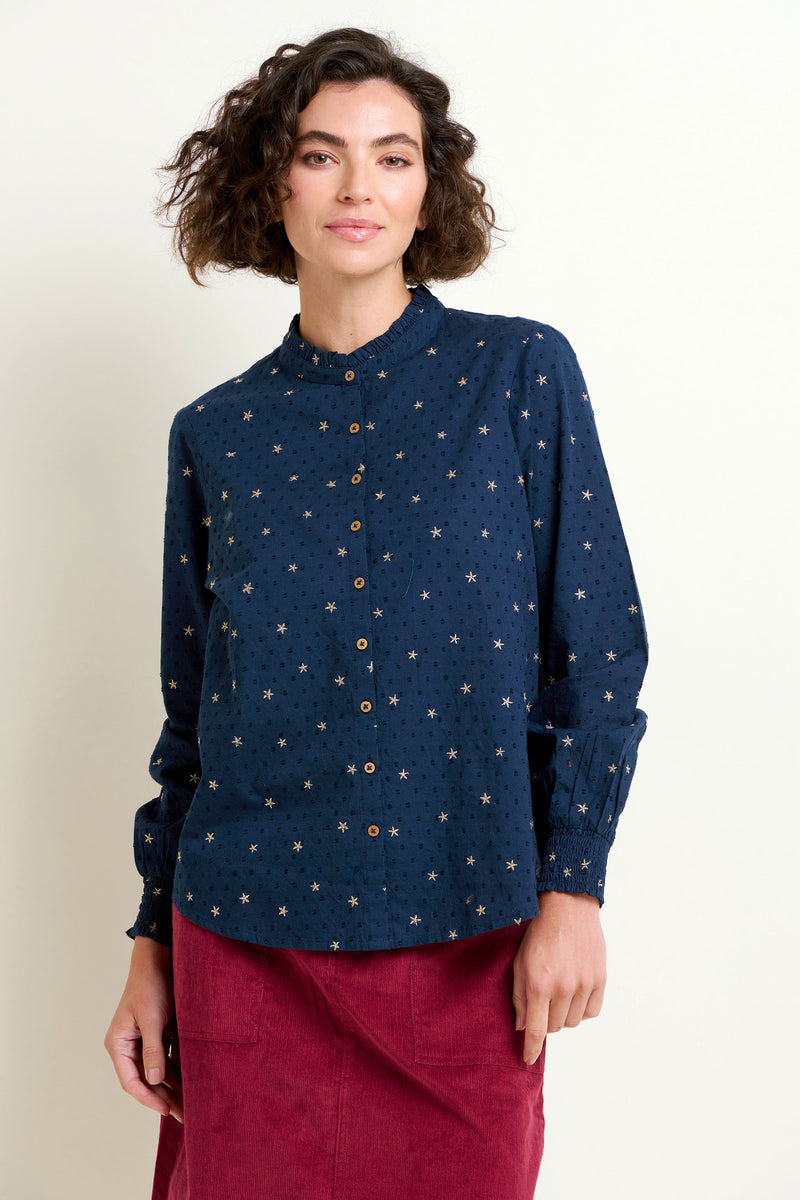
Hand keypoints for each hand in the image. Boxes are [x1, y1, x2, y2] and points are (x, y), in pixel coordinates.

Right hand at [104, 936, 183, 1122]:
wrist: (160, 959)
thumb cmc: (151, 985)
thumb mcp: (151, 1018)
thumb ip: (152, 1050)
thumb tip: (154, 1081)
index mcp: (118, 1044)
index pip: (131, 1081)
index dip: (148, 1098)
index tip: (166, 1110)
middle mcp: (128, 1046)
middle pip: (145, 1080)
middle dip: (164, 1098)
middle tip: (184, 1115)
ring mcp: (143, 1041)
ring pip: (157, 1072)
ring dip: (172, 1088)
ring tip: (190, 1105)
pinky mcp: (157, 1035)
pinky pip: (166, 1060)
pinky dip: (178, 1072)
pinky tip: (192, 1084)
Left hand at [512, 890, 605, 1066]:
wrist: (568, 907)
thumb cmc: (538, 934)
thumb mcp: (519, 963)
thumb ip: (520, 997)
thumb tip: (523, 1027)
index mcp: (539, 984)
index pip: (536, 1030)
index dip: (531, 1049)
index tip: (527, 1059)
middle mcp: (564, 988)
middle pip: (554, 1027)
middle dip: (545, 1020)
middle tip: (542, 1002)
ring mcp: (585, 984)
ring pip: (572, 1022)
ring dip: (563, 1014)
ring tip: (558, 993)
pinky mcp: (600, 980)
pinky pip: (591, 1012)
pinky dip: (581, 1009)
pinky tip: (574, 994)